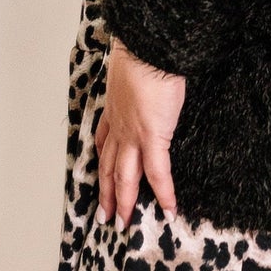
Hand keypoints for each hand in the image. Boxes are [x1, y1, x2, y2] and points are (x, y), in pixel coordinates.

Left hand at [95, 39, 185, 225]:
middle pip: (109, 167)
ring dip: (123, 202)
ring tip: (123, 223)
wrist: (149, 48)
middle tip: (104, 216)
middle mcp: (119, 126)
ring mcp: (133, 134)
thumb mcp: (133, 68)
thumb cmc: (145, 52)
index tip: (101, 180)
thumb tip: (147, 76)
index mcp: (114, 109)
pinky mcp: (153, 136)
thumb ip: (137, 80)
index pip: (104, 144)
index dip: (102, 165)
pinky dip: (163, 193)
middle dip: (106, 194)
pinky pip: (158, 172)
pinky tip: (169, 210)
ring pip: (125, 176)